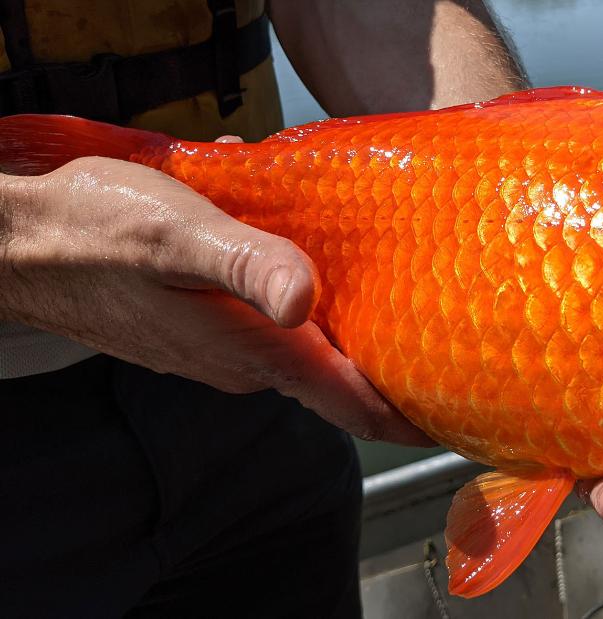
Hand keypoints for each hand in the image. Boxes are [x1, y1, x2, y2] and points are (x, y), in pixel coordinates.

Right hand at [0, 156, 430, 445]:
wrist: (23, 244)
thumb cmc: (94, 231)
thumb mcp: (176, 232)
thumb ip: (245, 265)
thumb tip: (305, 299)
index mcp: (256, 350)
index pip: (354, 406)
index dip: (413, 418)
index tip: (466, 421)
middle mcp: (248, 364)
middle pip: (343, 380)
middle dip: (397, 369)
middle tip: (457, 345)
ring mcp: (226, 353)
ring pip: (310, 352)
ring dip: (355, 333)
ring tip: (410, 304)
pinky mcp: (208, 332)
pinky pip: (276, 329)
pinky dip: (308, 308)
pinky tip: (317, 264)